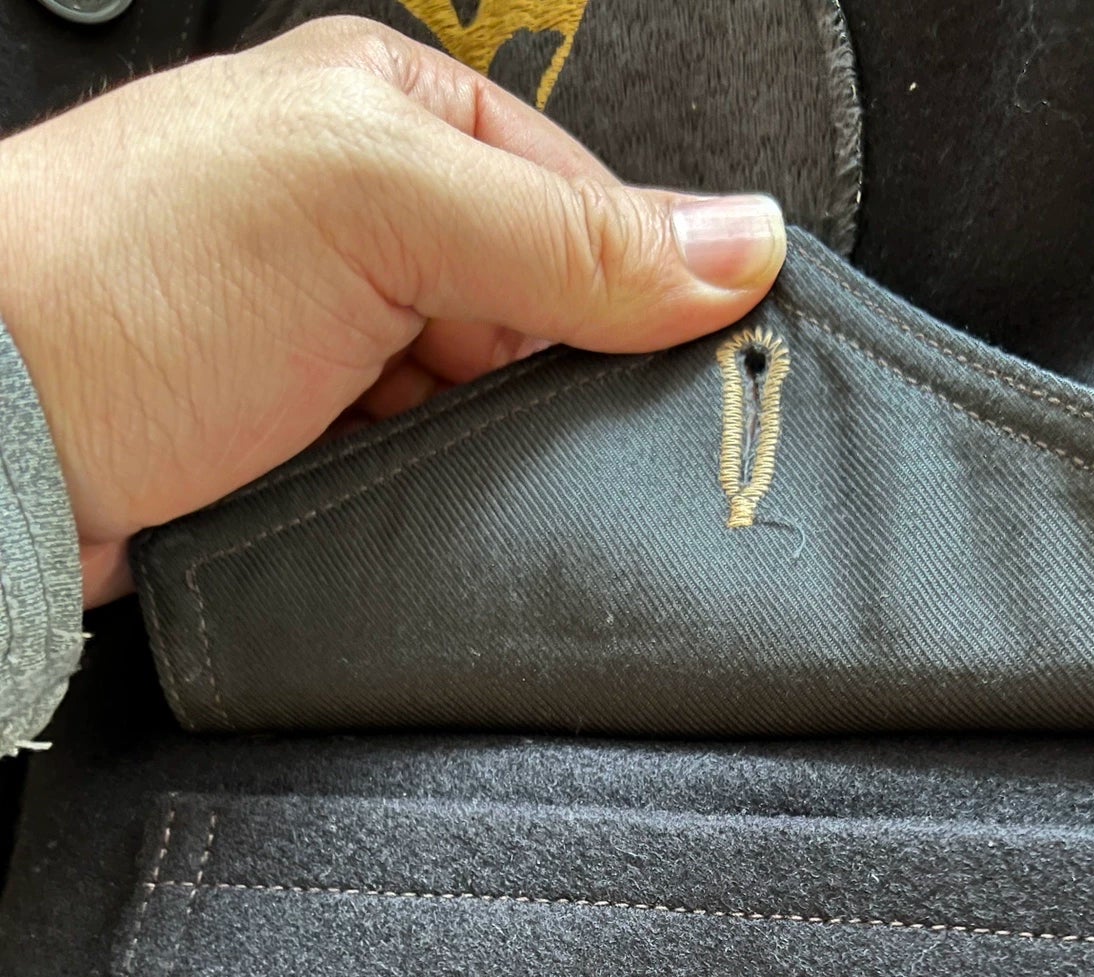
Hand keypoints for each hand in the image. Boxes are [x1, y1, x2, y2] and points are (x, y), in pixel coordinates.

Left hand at [0, 18, 786, 603]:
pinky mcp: (321, 449)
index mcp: (401, 114)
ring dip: (502, 463)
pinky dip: (447, 510)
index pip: (592, 202)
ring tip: (462, 473)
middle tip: (559, 437)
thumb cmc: (121, 281)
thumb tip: (742, 243)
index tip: (694, 370)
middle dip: (565, 390)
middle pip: (554, 320)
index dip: (648, 289)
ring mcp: (347, 342)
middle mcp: (377, 221)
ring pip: (500, 418)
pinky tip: (429, 515)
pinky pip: (437, 485)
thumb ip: (564, 231)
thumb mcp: (371, 209)